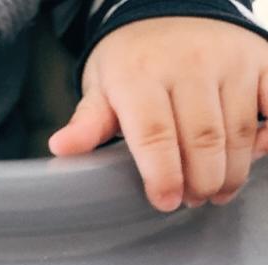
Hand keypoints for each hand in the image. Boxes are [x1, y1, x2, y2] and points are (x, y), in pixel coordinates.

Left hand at [49, 17, 267, 209]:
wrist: (168, 10)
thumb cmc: (130, 62)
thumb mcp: (100, 88)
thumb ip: (87, 123)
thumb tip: (61, 147)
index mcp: (140, 76)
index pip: (154, 135)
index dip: (163, 175)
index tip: (166, 202)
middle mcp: (189, 65)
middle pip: (202, 139)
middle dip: (200, 181)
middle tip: (192, 201)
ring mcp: (230, 60)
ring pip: (238, 129)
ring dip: (232, 170)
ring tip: (217, 192)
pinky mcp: (261, 59)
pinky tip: (255, 155)